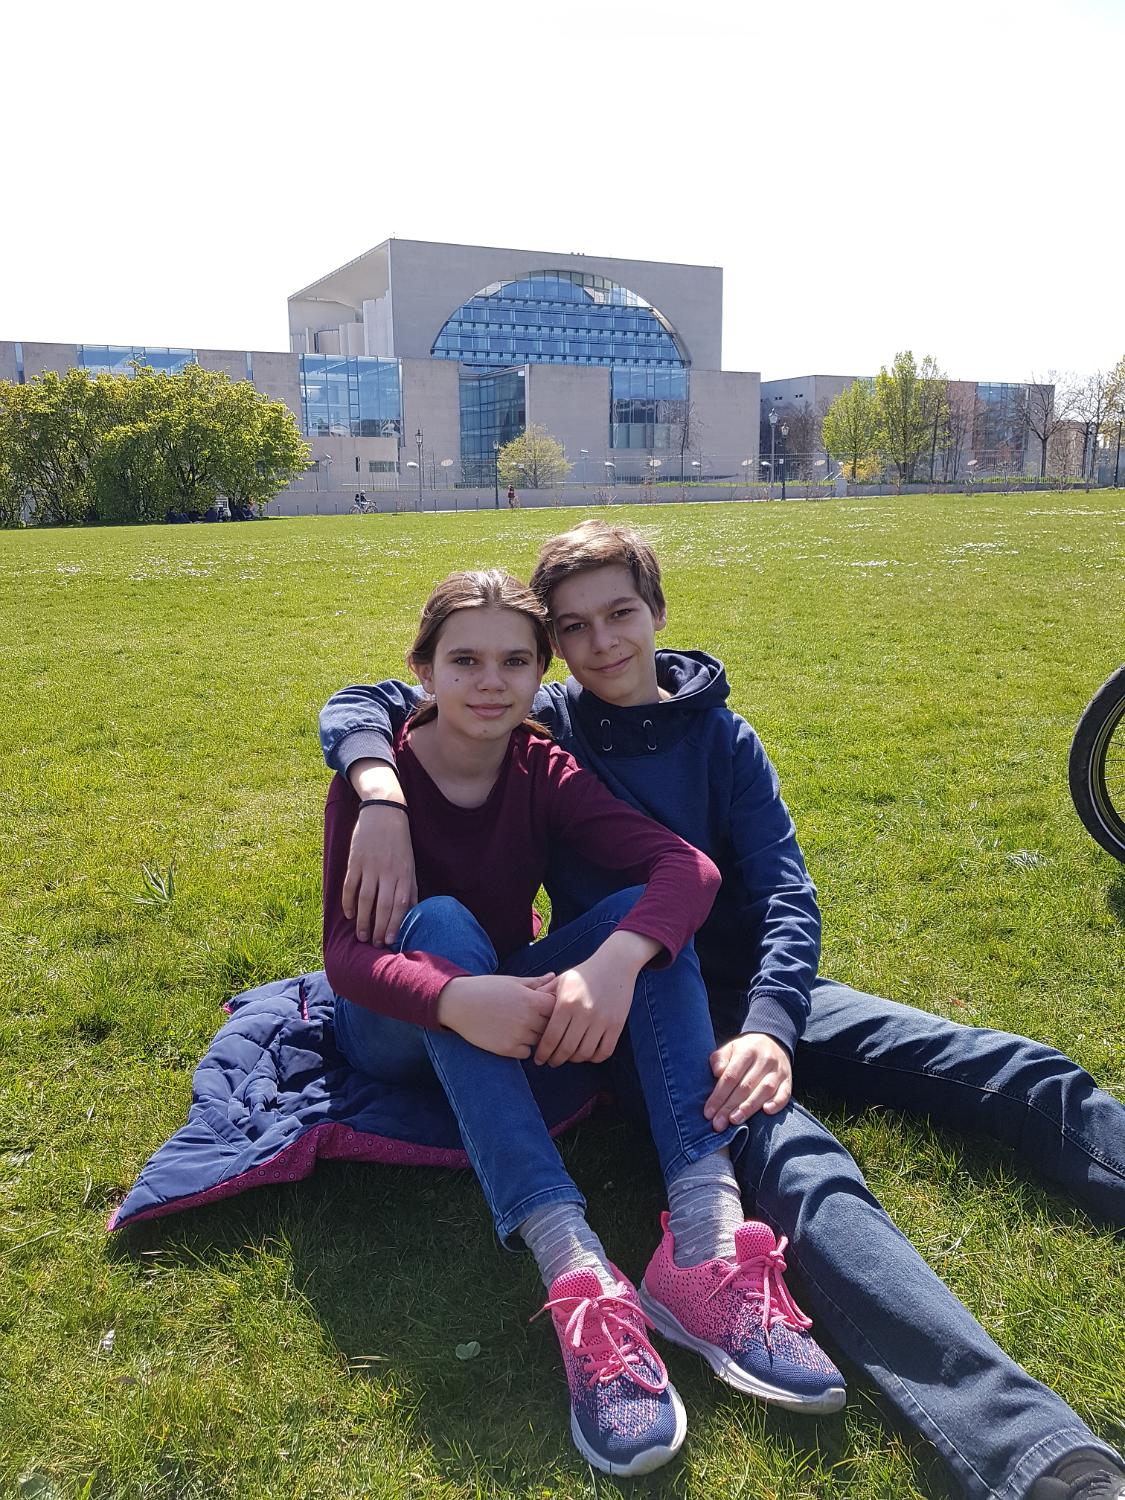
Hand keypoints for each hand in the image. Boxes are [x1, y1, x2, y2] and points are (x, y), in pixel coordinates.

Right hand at [343, 804, 416, 945]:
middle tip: (374, 944)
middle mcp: (387, 872)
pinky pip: (350, 885)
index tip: (390, 941)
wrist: (384, 812)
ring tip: (361, 935)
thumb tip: (411, 911)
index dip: (395, 925)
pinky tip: (348, 914)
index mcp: (403, 874)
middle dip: (378, 928)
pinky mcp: (355, 860)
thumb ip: (410, 887)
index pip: (400, 905)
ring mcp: (370, 866)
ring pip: (365, 899)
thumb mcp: (410, 863)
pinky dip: (347, 901)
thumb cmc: (399, 841)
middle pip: (382, 906)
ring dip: (362, 920)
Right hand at [437, 973, 556, 1058]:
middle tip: (534, 1019)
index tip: (545, 1007)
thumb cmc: (486, 989)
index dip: (553, 1008)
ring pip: (539, 1041)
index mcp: (531, 1000)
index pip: (557, 1008)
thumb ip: (536, 982)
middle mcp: (528, 1018)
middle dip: (545, 1023)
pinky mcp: (507, 1049)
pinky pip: (526, 1053)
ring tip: (520, 1027)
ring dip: (534, 1036)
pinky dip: (522, 1047)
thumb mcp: (512, 982)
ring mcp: (518, 1035)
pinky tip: (511, 1037)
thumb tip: (554, 976)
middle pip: (550, 1026)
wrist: (458, 1003)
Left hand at [533, 933, 653, 1066]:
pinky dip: (594, 1058)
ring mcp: (602, 1020)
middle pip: (566, 1049)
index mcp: (566, 1003)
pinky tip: (587, 1054)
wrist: (616, 964)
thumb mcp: (562, 980)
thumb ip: (544, 995)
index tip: (539, 1059)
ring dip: (574, 1060)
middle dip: (556, 1060)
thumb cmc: (584, 973)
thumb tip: (527, 1010)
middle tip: (551, 1062)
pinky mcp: (617, 1025)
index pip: (551, 1037)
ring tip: (568, 1057)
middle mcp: (584, 1013)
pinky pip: (604, 1051)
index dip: (543, 1052)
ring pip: (585, 1053)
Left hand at [705, 1033, 791, 1129]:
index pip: (731, 1076)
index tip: (708, 1112)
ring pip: (764, 1090)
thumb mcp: (730, 1048)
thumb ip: (719, 1059)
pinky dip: (776, 1103)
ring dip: (749, 1107)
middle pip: (745, 1086)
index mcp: (747, 1051)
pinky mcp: (788, 1080)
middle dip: (730, 1107)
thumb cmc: (745, 1051)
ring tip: (735, 1120)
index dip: (719, 1095)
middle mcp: (764, 1060)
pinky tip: (766, 1112)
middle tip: (718, 1124)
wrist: (773, 1042)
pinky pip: (785, 1093)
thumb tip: (717, 1072)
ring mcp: (778, 1070)